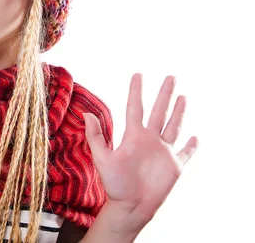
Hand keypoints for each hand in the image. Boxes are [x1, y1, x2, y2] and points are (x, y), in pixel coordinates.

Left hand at [83, 74, 198, 233]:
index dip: (137, 91)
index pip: (136, 107)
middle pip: (160, 111)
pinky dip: (191, 146)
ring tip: (182, 96)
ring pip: (174, 126)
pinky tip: (195, 137)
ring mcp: (163, 152)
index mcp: (133, 136)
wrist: (129, 207)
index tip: (138, 74)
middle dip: (165, 94)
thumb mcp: (102, 159)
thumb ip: (95, 137)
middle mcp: (149, 140)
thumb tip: (86, 114)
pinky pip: (186, 153)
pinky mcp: (174, 166)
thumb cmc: (114, 185)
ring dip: (179, 112)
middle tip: (171, 76)